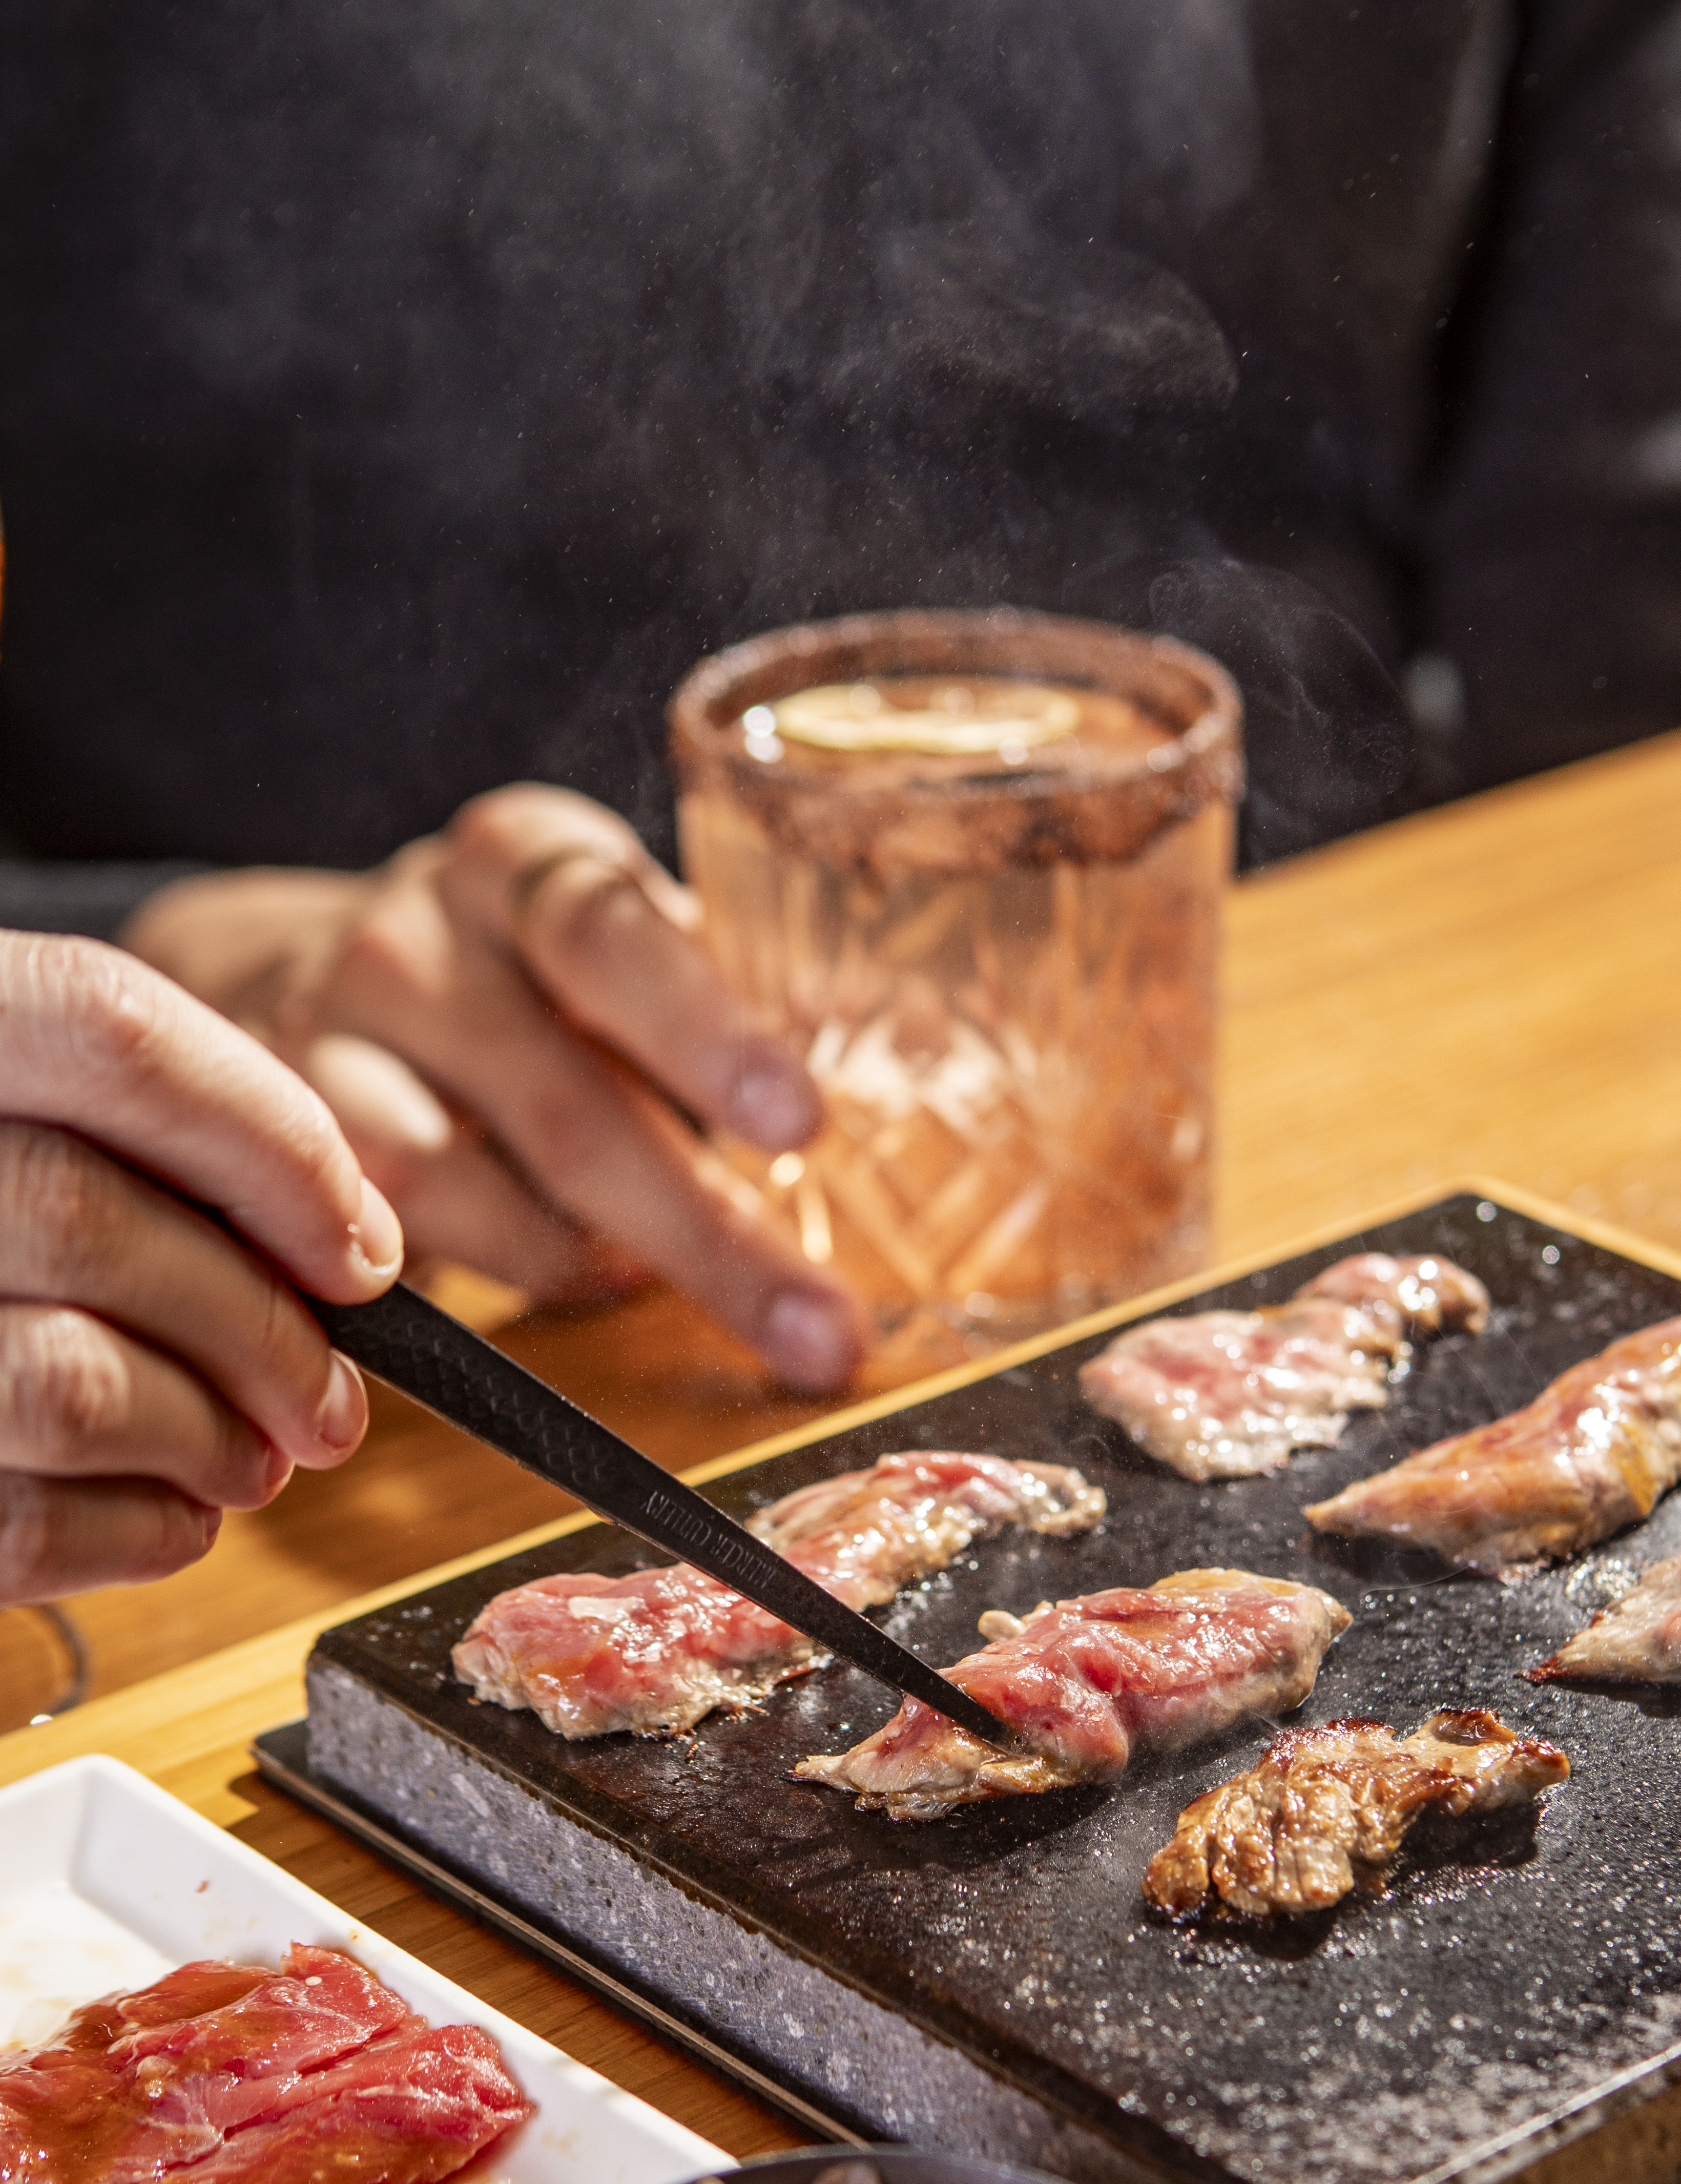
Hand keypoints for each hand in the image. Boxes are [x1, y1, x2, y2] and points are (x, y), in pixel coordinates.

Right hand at [0, 933, 402, 1601]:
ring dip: (211, 1442)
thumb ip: (181, 1155)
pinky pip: (29, 1525)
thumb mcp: (63, 1136)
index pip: (111, 1032)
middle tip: (328, 1399)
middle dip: (259, 1330)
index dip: (268, 1143)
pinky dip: (145, 1530)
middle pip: (89, 1218)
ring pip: (71, 1385)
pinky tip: (169, 1506)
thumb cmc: (20, 1236)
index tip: (358, 1249)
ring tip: (254, 1457)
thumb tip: (352, 1246)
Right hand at [123, 784, 865, 1391]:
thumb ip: (710, 1003)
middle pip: (567, 1097)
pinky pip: (390, 1225)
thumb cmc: (525, 976)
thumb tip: (897, 1121)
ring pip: (463, 1179)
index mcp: (531, 858)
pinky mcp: (281, 1126)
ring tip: (669, 1296)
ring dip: (588, 1269)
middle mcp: (422, 929)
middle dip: (703, 1230)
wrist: (303, 969)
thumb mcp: (609, 946)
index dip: (709, 1032)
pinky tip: (571, 1280)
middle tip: (817, 1325)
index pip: (620, 938)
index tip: (801, 1124)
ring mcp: (335, 1028)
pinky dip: (494, 1264)